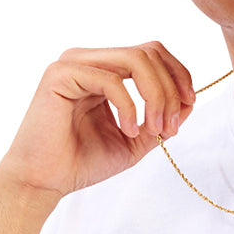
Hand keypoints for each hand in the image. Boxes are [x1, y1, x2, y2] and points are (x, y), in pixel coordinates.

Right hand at [0, 41, 195, 199]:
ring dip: (156, 96)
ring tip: (154, 129)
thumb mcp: (134, 141)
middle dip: (170, 89)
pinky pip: (111, 80)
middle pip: (149, 52)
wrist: (43, 182)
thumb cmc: (81, 163)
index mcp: (105, 70)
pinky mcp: (60, 75)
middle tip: (170, 128)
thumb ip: (160, 120)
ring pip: (135, 59)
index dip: (178, 75)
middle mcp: (89, 60)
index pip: (152, 53)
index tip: (189, 105)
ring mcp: (74, 63)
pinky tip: (127, 131)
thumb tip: (190, 101)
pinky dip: (129, 106)